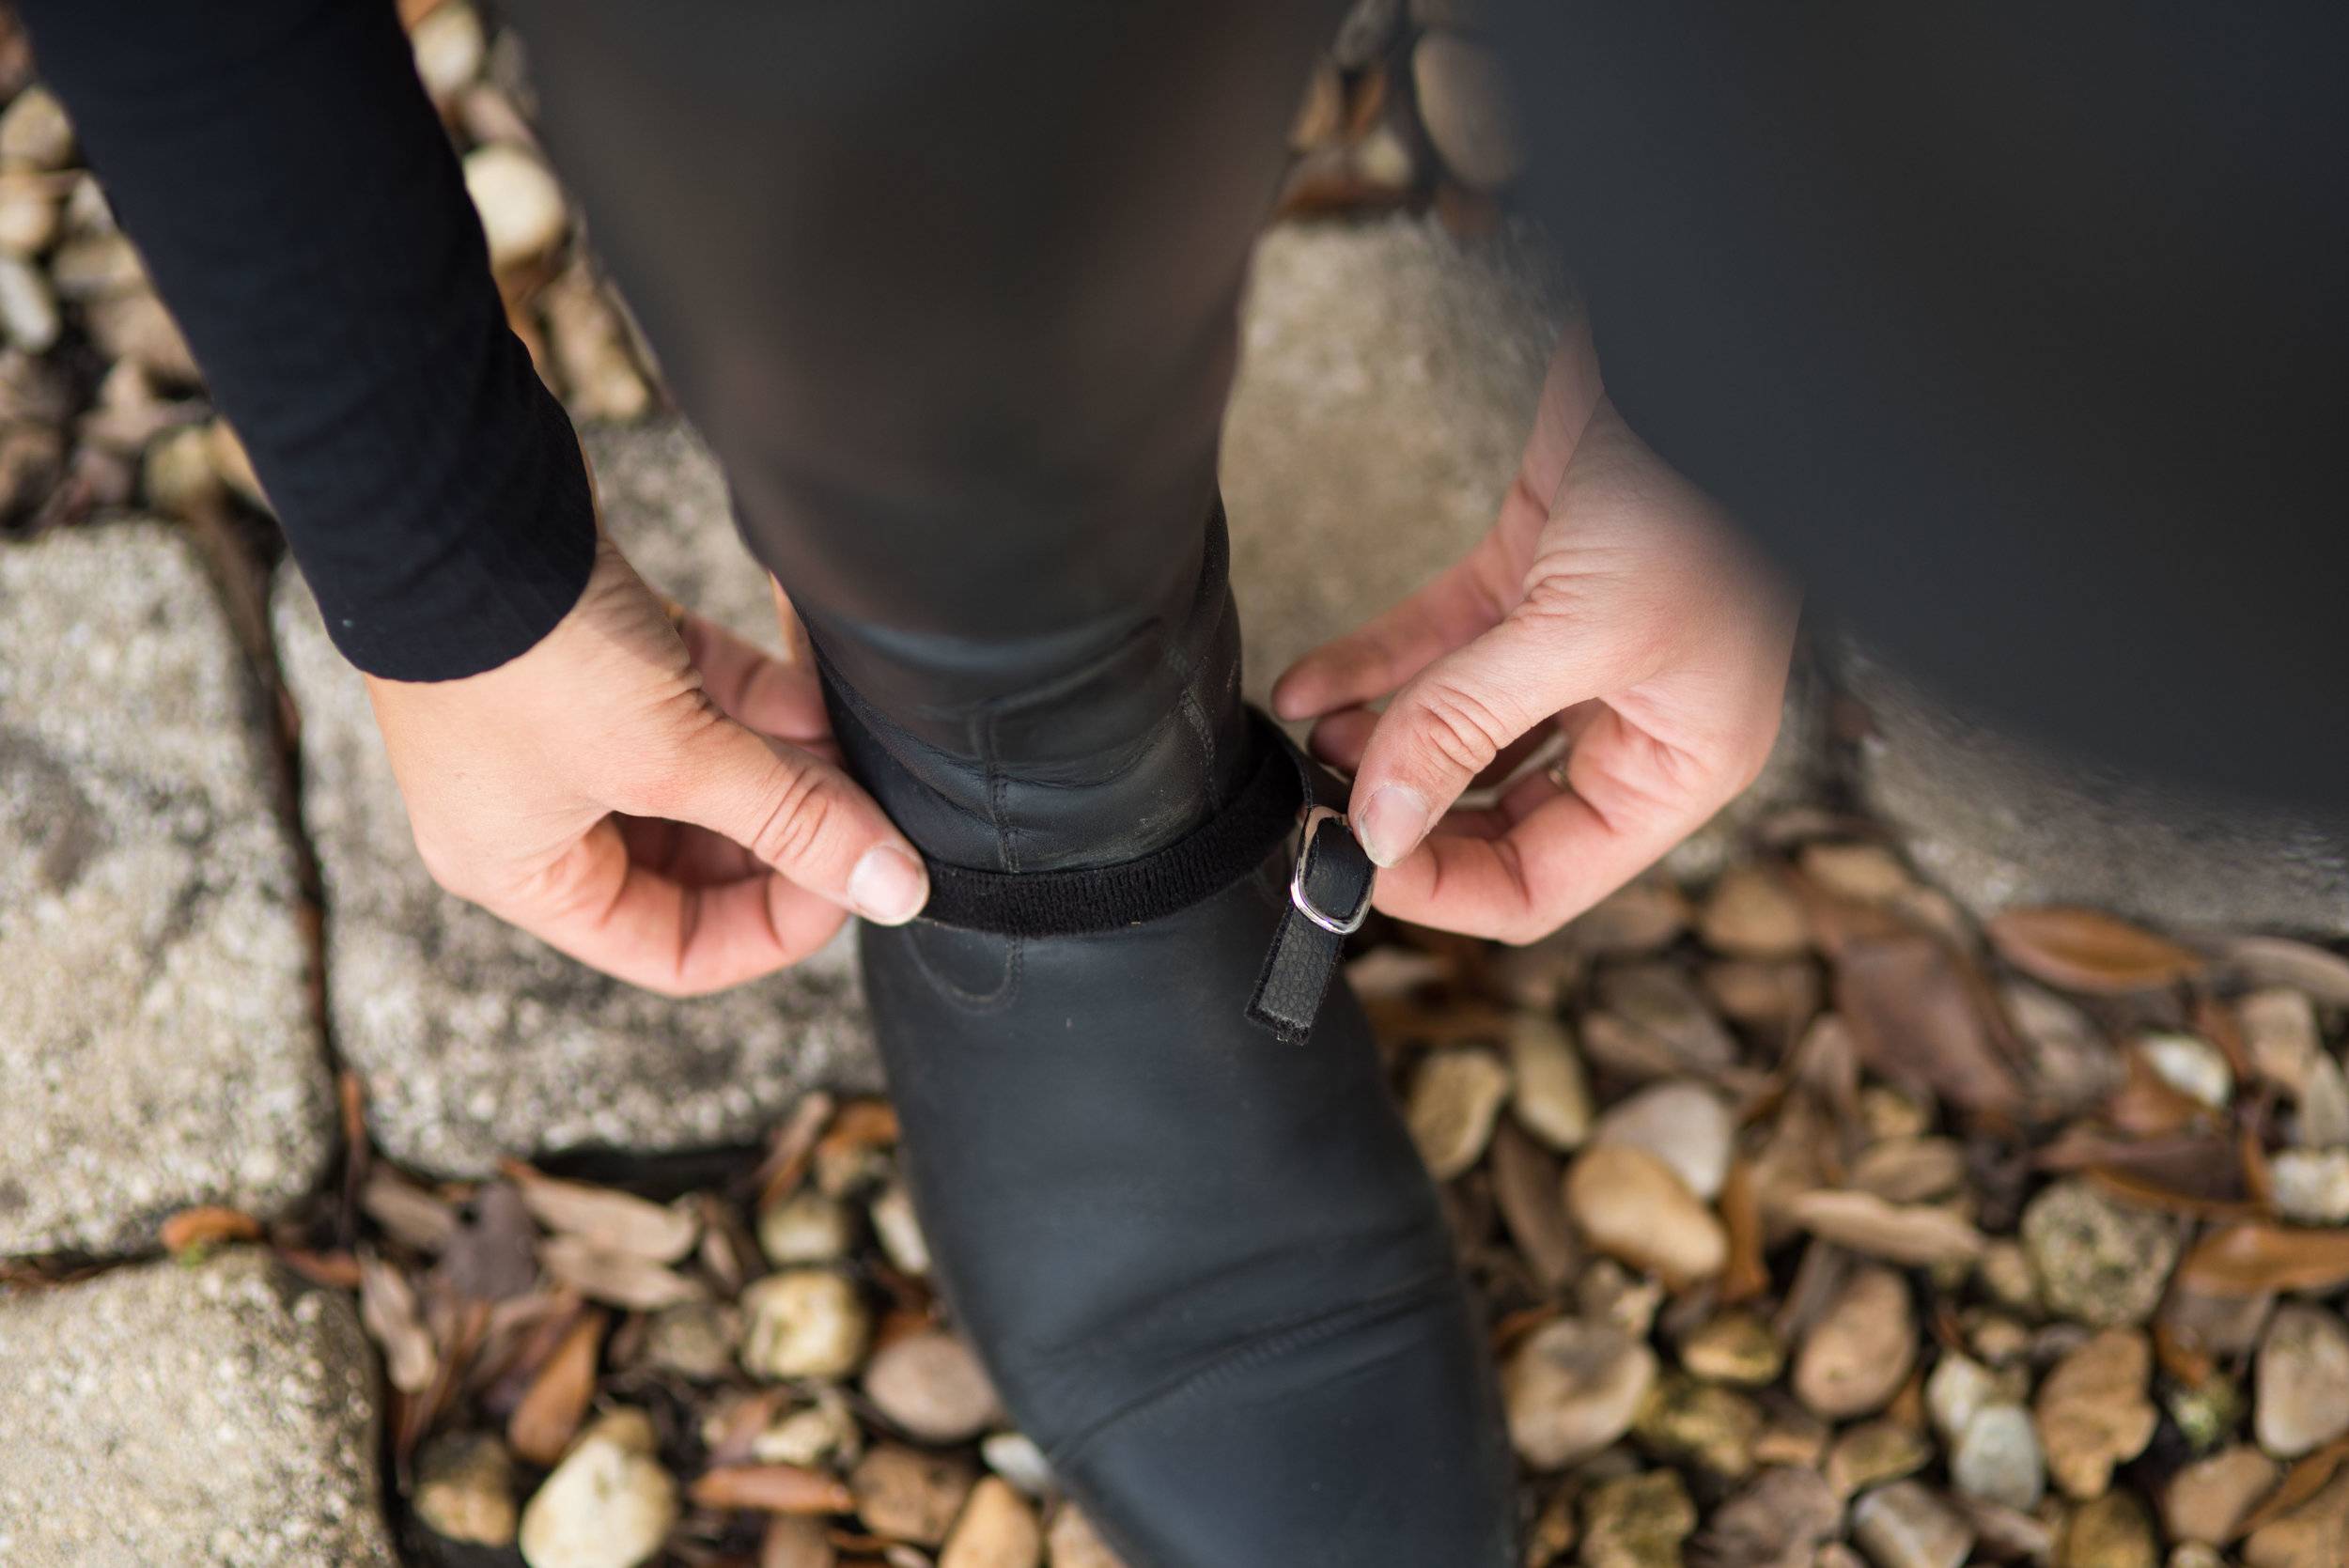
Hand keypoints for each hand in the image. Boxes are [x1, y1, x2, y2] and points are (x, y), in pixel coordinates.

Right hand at [365, 533, 927, 994]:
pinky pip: (707, 695)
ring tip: (848, 729)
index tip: (854, 880)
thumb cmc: (522, 649)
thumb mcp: (668, 758)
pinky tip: (823, 676)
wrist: (453, 487)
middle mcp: (543, 811)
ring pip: (718, 771)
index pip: (676, 949)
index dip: (776, 926)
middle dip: (791, 829)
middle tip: (867, 801)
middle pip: (706, 860)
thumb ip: (791, 821)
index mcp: (526, 872)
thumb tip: (897, 888)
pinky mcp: (606, 649)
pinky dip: (769, 692)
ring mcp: (574, 727)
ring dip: (791, 756)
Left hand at [1271, 321, 1797, 943]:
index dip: (1446, 887)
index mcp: (1674, 765)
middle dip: (1401, 814)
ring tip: (1308, 748)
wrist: (1697, 354)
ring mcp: (1572, 650)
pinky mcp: (1526, 577)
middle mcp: (1627, 720)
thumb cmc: (1698, 492)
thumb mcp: (1582, 630)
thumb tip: (1381, 821)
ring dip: (1374, 744)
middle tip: (1319, 815)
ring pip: (1453, 731)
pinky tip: (1304, 690)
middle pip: (1493, 817)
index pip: (1546, 882)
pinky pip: (1433, 648)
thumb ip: (1467, 726)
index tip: (1357, 866)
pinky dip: (1367, 668)